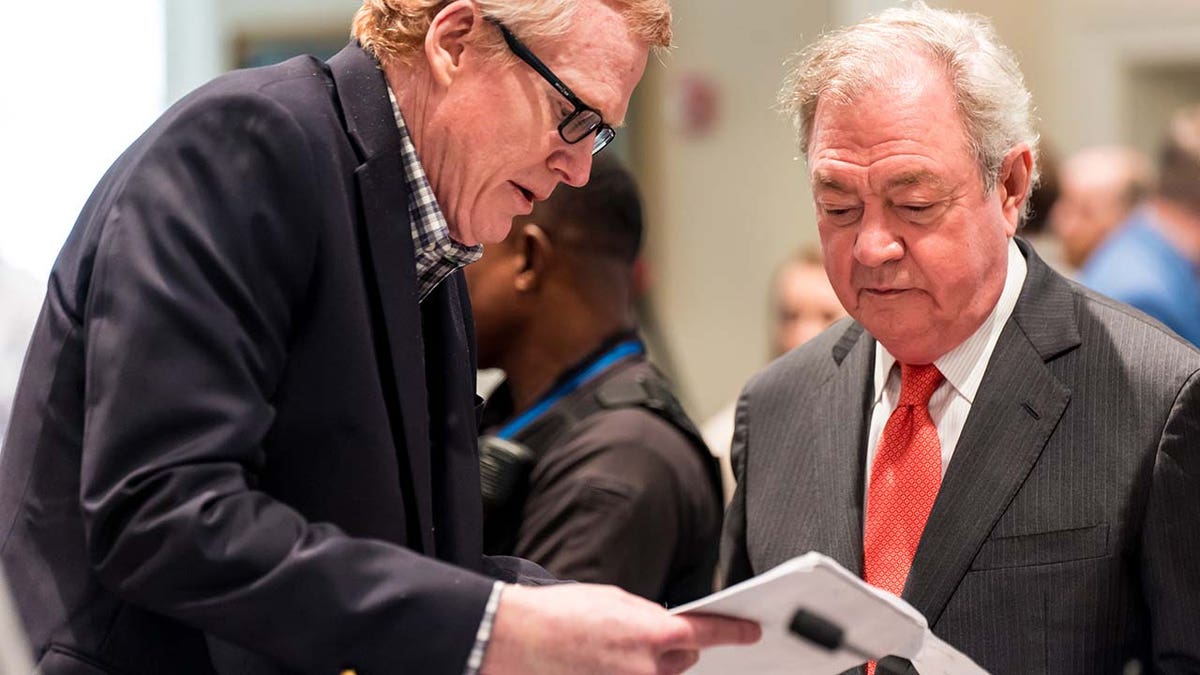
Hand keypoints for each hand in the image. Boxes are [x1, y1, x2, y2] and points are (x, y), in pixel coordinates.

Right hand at [479, 583, 759, 674]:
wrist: (517, 640)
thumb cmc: (558, 616)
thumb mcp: (614, 600)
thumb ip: (648, 617)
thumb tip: (667, 628)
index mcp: (652, 633)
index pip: (707, 634)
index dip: (734, 631)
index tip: (750, 630)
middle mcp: (648, 670)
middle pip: (683, 661)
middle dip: (670, 649)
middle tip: (634, 637)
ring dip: (647, 668)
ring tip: (606, 651)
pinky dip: (626, 674)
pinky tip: (600, 664)